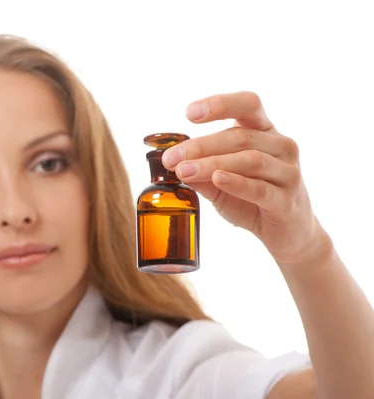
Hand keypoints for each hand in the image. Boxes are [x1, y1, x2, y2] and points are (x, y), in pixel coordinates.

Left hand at [162, 91, 323, 266]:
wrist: (287, 232)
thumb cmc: (252, 200)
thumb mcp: (220, 184)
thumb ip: (200, 173)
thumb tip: (172, 164)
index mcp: (264, 132)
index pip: (247, 105)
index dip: (220, 104)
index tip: (189, 113)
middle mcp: (281, 146)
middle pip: (239, 137)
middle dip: (200, 146)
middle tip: (171, 158)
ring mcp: (288, 172)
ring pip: (249, 160)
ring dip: (212, 164)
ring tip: (184, 170)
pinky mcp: (287, 200)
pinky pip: (260, 188)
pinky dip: (236, 183)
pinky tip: (217, 179)